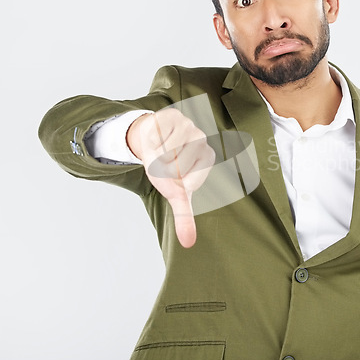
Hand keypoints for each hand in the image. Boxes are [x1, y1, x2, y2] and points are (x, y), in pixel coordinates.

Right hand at [127, 109, 214, 247]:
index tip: (176, 176)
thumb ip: (184, 216)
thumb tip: (188, 243)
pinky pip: (156, 138)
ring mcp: (188, 125)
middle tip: (165, 162)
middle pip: (175, 169)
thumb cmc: (167, 168)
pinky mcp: (172, 115)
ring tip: (160, 150)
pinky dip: (150, 142)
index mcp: (208, 158)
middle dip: (163, 169)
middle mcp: (202, 140)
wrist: (151, 141)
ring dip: (156, 156)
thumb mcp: (175, 193)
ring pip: (165, 153)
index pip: (187, 183)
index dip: (174, 183)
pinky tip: (156, 138)